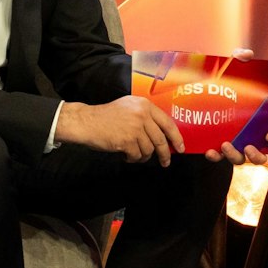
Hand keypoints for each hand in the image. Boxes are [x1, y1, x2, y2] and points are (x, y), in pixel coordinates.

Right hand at [56, 96, 183, 165]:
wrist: (86, 122)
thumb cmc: (107, 116)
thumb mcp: (129, 107)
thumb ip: (146, 116)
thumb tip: (164, 134)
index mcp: (145, 105)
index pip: (168, 123)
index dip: (176, 137)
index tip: (180, 148)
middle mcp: (142, 114)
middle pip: (161, 139)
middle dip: (164, 154)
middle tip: (166, 162)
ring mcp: (135, 127)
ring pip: (149, 149)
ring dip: (142, 156)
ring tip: (133, 154)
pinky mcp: (127, 140)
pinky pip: (137, 155)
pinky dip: (132, 158)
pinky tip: (125, 155)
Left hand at [205, 49, 267, 162]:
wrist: (197, 94)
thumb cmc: (223, 85)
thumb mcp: (230, 70)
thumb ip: (239, 59)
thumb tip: (247, 54)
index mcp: (259, 122)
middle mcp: (248, 136)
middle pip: (259, 154)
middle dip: (256, 155)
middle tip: (248, 146)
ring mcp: (233, 144)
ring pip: (239, 160)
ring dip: (235, 156)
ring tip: (225, 144)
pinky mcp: (216, 147)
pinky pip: (218, 158)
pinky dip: (215, 157)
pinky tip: (208, 150)